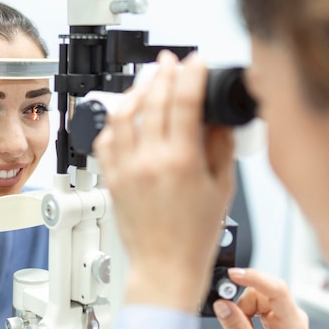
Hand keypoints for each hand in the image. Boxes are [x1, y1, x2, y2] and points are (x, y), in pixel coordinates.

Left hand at [92, 51, 234, 311]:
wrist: (163, 267)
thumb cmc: (193, 236)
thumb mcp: (222, 189)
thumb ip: (220, 147)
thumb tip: (218, 117)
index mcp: (182, 162)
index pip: (185, 102)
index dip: (191, 75)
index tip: (196, 62)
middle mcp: (149, 160)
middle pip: (152, 100)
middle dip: (163, 73)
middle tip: (170, 61)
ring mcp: (125, 168)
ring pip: (123, 115)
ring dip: (136, 91)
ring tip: (148, 80)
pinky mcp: (111, 178)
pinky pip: (106, 139)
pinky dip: (115, 121)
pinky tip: (125, 115)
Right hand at [214, 268, 308, 328]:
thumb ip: (237, 327)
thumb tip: (222, 304)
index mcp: (294, 324)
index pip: (276, 289)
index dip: (254, 278)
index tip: (233, 275)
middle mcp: (293, 316)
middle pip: (261, 293)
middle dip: (242, 304)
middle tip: (233, 321)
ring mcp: (287, 317)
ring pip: (257, 299)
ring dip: (244, 310)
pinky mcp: (279, 319)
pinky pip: (258, 307)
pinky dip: (247, 314)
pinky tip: (247, 327)